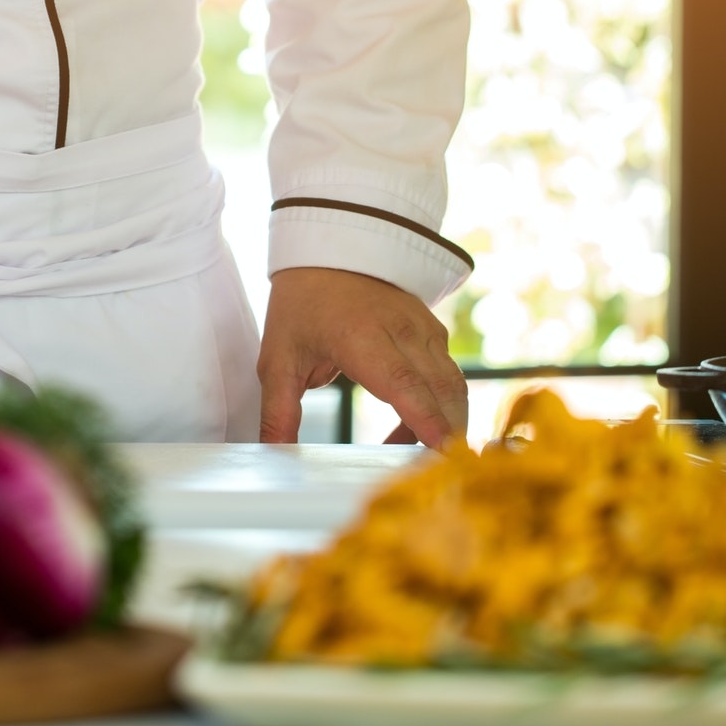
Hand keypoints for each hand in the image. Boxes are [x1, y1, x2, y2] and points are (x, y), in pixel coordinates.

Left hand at [258, 267, 467, 447]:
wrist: (329, 247)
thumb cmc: (302, 303)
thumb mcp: (279, 357)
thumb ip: (279, 410)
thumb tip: (273, 455)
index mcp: (362, 336)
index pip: (404, 384)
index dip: (427, 421)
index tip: (443, 455)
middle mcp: (402, 331)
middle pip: (441, 392)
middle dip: (447, 436)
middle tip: (434, 477)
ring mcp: (423, 328)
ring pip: (452, 386)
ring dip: (443, 426)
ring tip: (409, 457)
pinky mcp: (433, 332)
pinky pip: (448, 377)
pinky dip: (439, 408)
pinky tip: (409, 428)